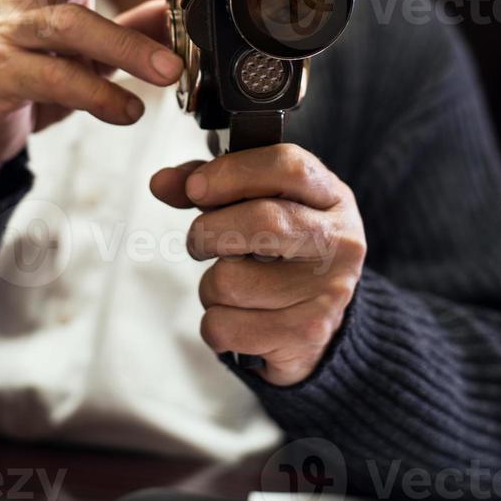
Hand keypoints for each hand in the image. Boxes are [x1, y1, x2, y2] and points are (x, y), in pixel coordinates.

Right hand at [0, 0, 183, 196]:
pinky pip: (54, 80)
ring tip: (171, 69)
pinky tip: (129, 110)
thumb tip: (182, 11)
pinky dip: (98, 96)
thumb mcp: (90, 49)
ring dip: (126, 46)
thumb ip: (133, 28)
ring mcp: (11, 30)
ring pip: (69, 24)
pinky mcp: (0, 73)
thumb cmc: (32, 73)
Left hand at [150, 144, 365, 386]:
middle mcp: (339, 240)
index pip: (288, 166)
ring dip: (211, 285)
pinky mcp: (305, 334)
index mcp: (331, 196)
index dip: (233, 172)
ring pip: (231, 281)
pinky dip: (215, 322)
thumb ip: (212, 186)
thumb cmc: (282, 250)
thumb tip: (161, 183)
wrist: (320, 321)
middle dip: (209, 231)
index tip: (195, 187)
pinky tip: (239, 317)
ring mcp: (327, 290)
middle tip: (201, 240)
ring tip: (234, 285)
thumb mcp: (259, 204)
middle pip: (262, 221)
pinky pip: (224, 326)